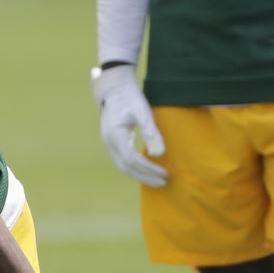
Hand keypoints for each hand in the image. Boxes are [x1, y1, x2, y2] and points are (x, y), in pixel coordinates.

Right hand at [91, 65, 166, 186]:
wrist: (114, 89)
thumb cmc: (130, 99)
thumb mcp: (143, 113)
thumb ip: (151, 133)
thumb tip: (159, 155)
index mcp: (115, 136)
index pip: (133, 160)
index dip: (149, 169)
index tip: (165, 173)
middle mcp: (109, 143)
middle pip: (126, 168)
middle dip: (144, 177)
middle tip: (163, 183)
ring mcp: (108, 144)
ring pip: (123, 166)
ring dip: (139, 174)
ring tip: (156, 179)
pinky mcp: (112, 142)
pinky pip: (122, 160)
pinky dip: (135, 167)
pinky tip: (146, 166)